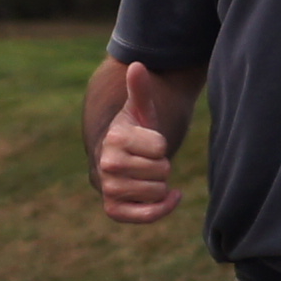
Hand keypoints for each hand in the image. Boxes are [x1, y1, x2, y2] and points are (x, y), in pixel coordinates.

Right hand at [89, 60, 178, 223]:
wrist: (118, 158)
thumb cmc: (135, 132)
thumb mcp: (140, 110)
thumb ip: (140, 89)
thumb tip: (137, 65)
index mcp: (114, 138)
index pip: (160, 146)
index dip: (161, 144)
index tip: (150, 142)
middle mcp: (107, 164)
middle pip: (161, 170)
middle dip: (162, 165)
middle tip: (149, 161)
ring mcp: (109, 188)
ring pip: (157, 191)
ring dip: (161, 184)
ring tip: (149, 175)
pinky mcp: (113, 209)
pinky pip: (146, 215)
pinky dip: (162, 208)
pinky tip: (172, 196)